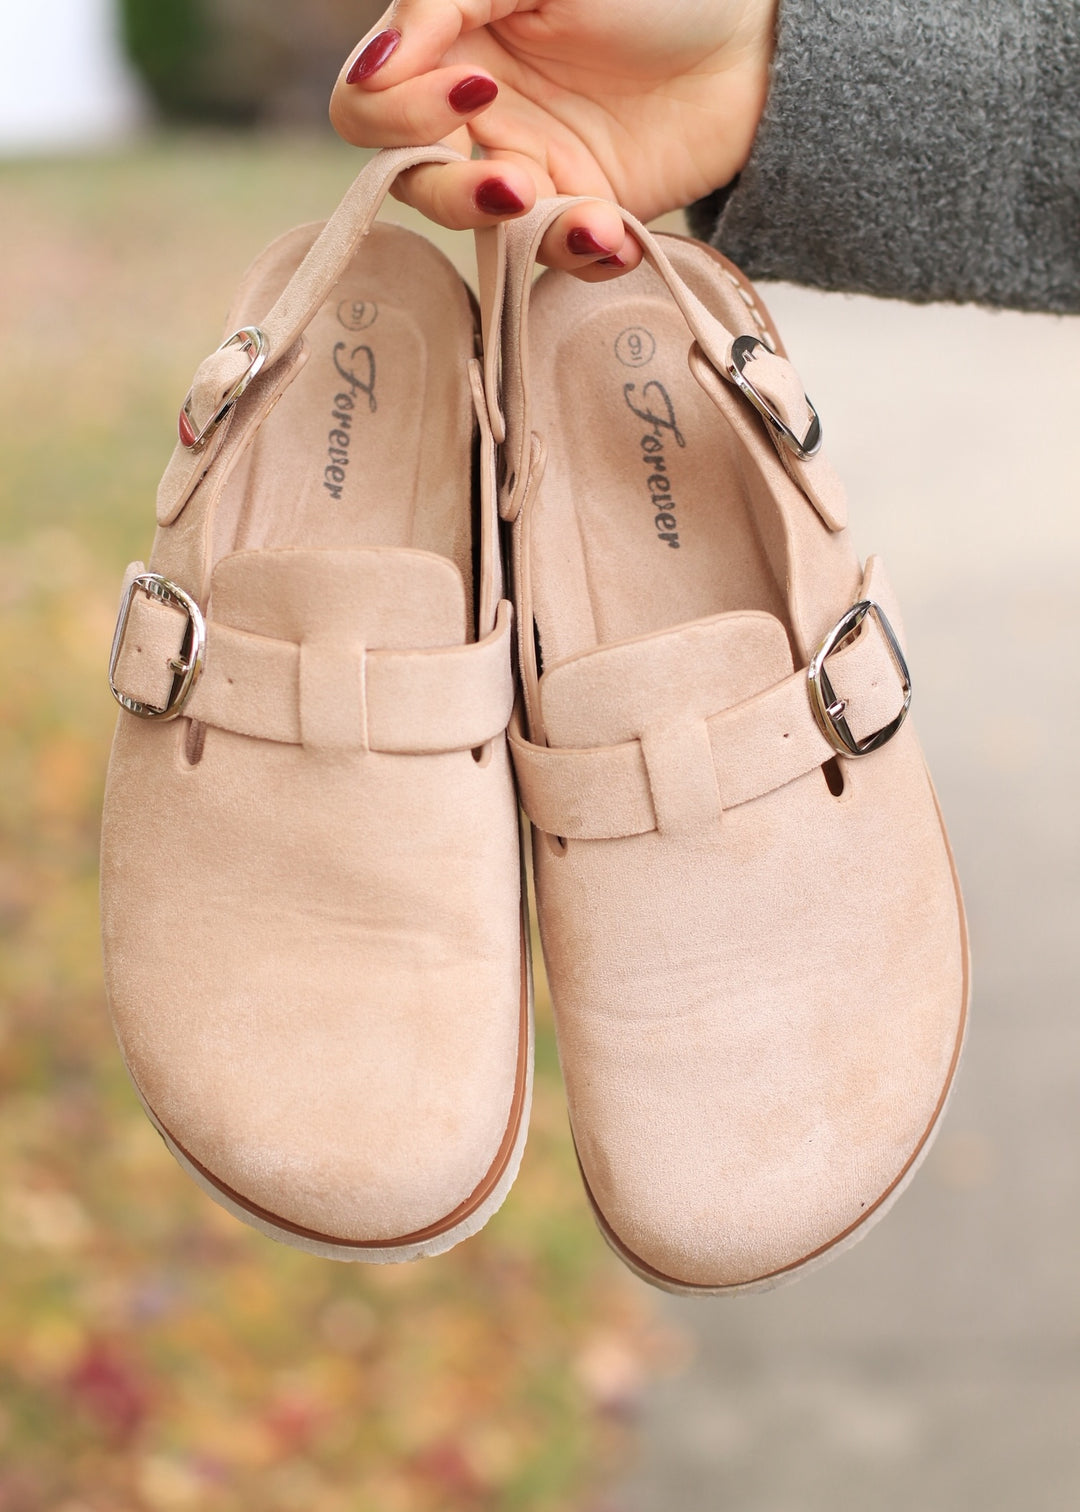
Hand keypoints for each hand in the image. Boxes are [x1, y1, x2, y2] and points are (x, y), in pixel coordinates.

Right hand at [330, 0, 776, 276]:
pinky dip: (578, 254)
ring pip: (475, 231)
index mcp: (449, 40)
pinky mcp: (580, 210)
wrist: (760, 35)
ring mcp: (527, 167)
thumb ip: (444, 0)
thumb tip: (373, 68)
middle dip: (451, 191)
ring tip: (584, 216)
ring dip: (518, 234)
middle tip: (512, 179)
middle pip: (409, 181)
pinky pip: (551, 255)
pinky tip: (614, 235)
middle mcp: (475, 112)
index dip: (397, 113)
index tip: (472, 88)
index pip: (367, 105)